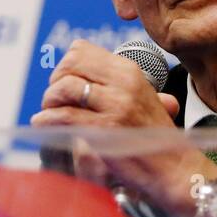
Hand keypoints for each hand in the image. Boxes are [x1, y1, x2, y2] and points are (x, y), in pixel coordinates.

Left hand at [33, 39, 178, 128]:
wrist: (171, 166)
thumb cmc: (152, 137)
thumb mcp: (139, 97)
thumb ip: (111, 83)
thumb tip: (73, 73)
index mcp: (130, 71)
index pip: (81, 49)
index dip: (67, 66)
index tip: (66, 83)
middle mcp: (124, 83)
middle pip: (69, 63)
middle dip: (55, 81)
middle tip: (56, 100)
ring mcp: (115, 105)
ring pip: (64, 87)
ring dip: (50, 101)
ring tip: (51, 113)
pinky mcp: (103, 128)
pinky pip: (63, 115)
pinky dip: (47, 120)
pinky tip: (45, 125)